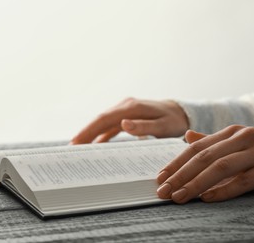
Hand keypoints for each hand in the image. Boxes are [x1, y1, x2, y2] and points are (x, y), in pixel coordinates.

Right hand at [71, 97, 188, 143]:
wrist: (181, 112)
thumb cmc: (174, 120)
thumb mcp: (163, 126)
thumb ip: (144, 126)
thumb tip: (123, 124)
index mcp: (132, 107)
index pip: (104, 118)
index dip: (89, 130)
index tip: (77, 141)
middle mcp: (125, 106)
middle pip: (100, 120)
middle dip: (85, 133)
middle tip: (72, 148)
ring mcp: (125, 110)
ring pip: (103, 122)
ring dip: (91, 134)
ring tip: (79, 148)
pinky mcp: (127, 116)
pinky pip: (110, 125)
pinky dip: (101, 134)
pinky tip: (95, 145)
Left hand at [156, 125, 253, 202]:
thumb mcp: (237, 140)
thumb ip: (212, 141)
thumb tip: (187, 138)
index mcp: (230, 132)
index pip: (196, 148)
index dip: (176, 163)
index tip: (160, 177)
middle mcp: (240, 138)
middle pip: (204, 158)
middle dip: (180, 175)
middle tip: (163, 191)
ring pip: (220, 168)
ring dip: (196, 184)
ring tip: (179, 197)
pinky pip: (243, 181)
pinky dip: (224, 190)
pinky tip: (207, 198)